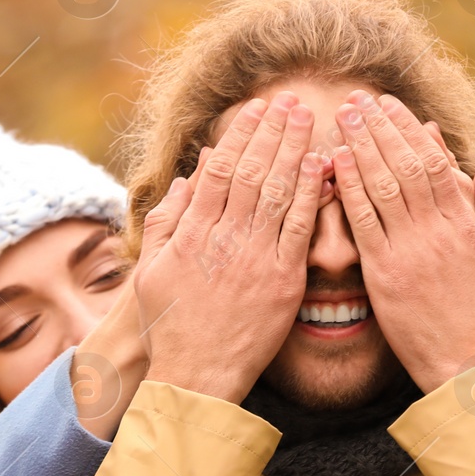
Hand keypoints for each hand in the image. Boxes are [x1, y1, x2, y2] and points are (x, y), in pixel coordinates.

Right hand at [133, 91, 325, 401]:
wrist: (194, 375)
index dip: (240, 134)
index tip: (255, 107)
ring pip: (278, 193)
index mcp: (193, 232)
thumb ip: (167, 221)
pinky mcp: (283, 283)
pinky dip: (312, 196)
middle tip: (291, 100)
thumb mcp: (152, 268)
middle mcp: (225, 239)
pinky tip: (323, 167)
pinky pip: (300, 231)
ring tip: (308, 118)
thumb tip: (188, 178)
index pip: (220, 169)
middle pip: (253, 171)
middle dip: (272, 131)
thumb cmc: (169, 325)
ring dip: (294, 150)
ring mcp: (255, 259)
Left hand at [331, 90, 474, 391]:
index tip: (390, 104)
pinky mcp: (385, 274)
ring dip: (362, 146)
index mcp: (463, 224)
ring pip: (384, 186)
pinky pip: (365, 224)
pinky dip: (350, 189)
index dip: (410, 130)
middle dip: (380, 128)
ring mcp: (411, 250)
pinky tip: (336, 162)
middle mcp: (437, 230)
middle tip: (358, 100)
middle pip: (405, 165)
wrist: (469, 364)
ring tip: (343, 117)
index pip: (434, 163)